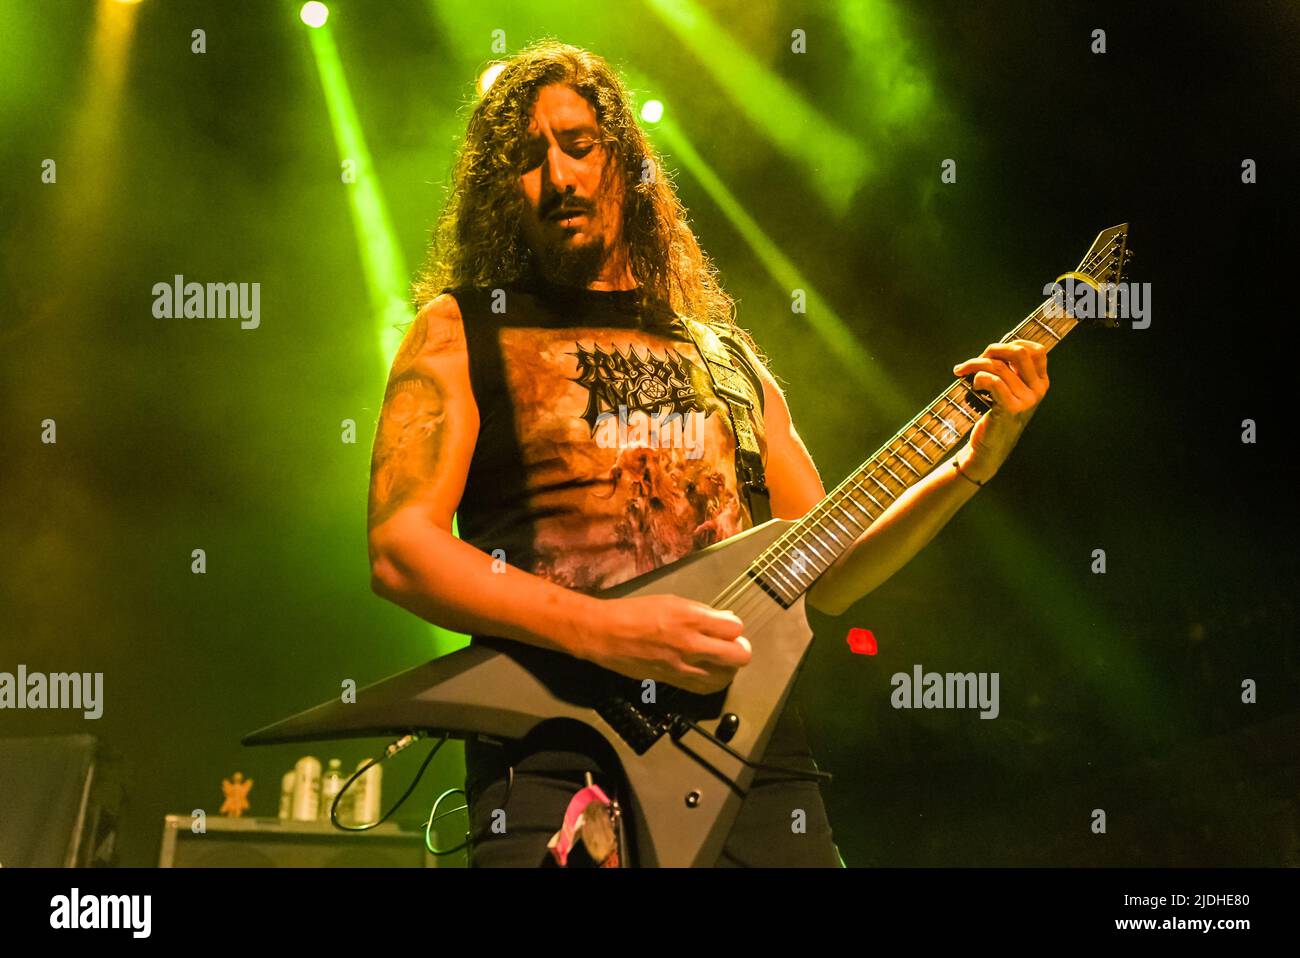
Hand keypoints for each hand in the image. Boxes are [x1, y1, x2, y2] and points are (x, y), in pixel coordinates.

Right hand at [579, 594, 751, 694]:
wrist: (606, 635)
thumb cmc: (637, 612)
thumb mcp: (672, 602)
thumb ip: (702, 613)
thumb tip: (726, 621)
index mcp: (691, 619)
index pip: (735, 628)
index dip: (734, 627)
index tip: (726, 627)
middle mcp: (692, 644)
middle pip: (739, 656)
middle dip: (740, 649)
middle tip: (731, 645)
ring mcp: (684, 666)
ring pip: (727, 675)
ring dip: (728, 667)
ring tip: (720, 659)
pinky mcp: (675, 681)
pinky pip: (707, 687)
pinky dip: (714, 680)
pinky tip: (709, 673)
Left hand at [951, 339, 1049, 481]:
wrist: (989, 448)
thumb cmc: (995, 415)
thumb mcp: (1009, 390)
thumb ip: (1009, 370)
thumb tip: (995, 348)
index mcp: (1041, 382)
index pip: (1036, 350)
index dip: (1013, 343)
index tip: (993, 353)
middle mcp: (1038, 390)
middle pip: (1018, 352)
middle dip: (993, 350)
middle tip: (976, 359)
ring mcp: (1026, 400)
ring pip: (998, 367)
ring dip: (974, 364)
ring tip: (963, 371)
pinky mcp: (1011, 408)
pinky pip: (992, 381)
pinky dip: (978, 378)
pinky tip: (972, 385)